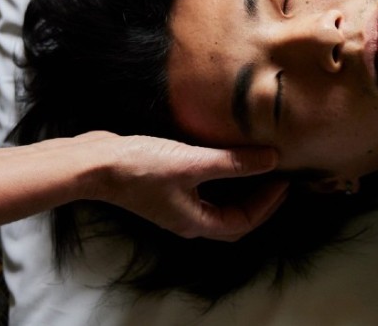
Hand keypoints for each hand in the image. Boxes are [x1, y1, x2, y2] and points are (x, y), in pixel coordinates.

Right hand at [78, 131, 289, 241]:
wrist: (94, 163)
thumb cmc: (139, 168)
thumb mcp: (192, 163)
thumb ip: (233, 163)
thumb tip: (272, 160)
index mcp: (195, 222)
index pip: (243, 222)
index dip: (268, 204)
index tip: (284, 179)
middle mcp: (186, 218)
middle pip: (233, 217)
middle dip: (258, 200)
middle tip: (277, 176)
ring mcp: (174, 203)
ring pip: (218, 202)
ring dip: (240, 188)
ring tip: (257, 165)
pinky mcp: (164, 186)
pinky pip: (202, 187)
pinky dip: (220, 176)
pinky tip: (223, 156)